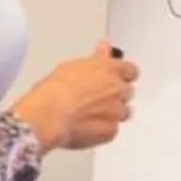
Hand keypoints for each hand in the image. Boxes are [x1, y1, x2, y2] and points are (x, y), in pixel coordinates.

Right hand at [17, 42, 138, 151]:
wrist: (50, 114)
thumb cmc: (56, 89)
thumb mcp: (74, 65)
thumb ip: (96, 58)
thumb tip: (104, 48)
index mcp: (110, 69)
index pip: (130, 70)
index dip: (123, 75)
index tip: (116, 77)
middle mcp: (117, 90)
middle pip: (127, 92)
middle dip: (116, 94)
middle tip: (97, 98)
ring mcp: (116, 112)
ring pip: (123, 112)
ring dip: (112, 112)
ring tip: (91, 114)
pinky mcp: (110, 131)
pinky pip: (112, 130)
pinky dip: (103, 129)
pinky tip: (88, 127)